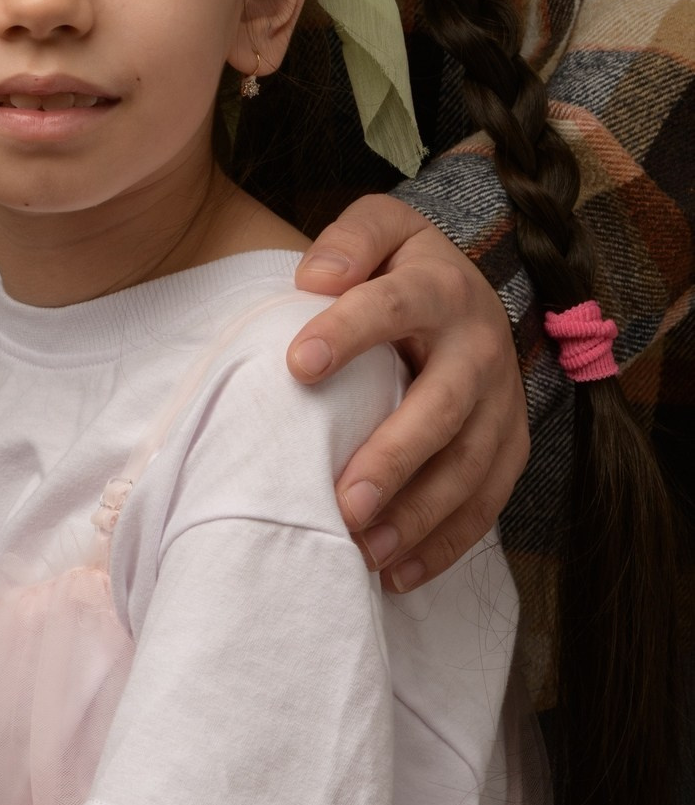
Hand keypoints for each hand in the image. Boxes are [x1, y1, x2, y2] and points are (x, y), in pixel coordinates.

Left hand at [287, 195, 527, 590]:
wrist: (465, 293)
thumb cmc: (399, 268)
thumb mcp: (380, 229)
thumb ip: (350, 240)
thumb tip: (314, 276)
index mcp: (440, 289)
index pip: (394, 306)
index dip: (349, 332)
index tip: (297, 364)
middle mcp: (479, 348)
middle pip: (442, 408)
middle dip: (395, 458)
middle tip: (344, 503)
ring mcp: (501, 403)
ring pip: (469, 467)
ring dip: (418, 516)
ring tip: (363, 553)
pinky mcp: (508, 446)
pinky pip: (485, 503)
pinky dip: (444, 545)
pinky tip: (395, 575)